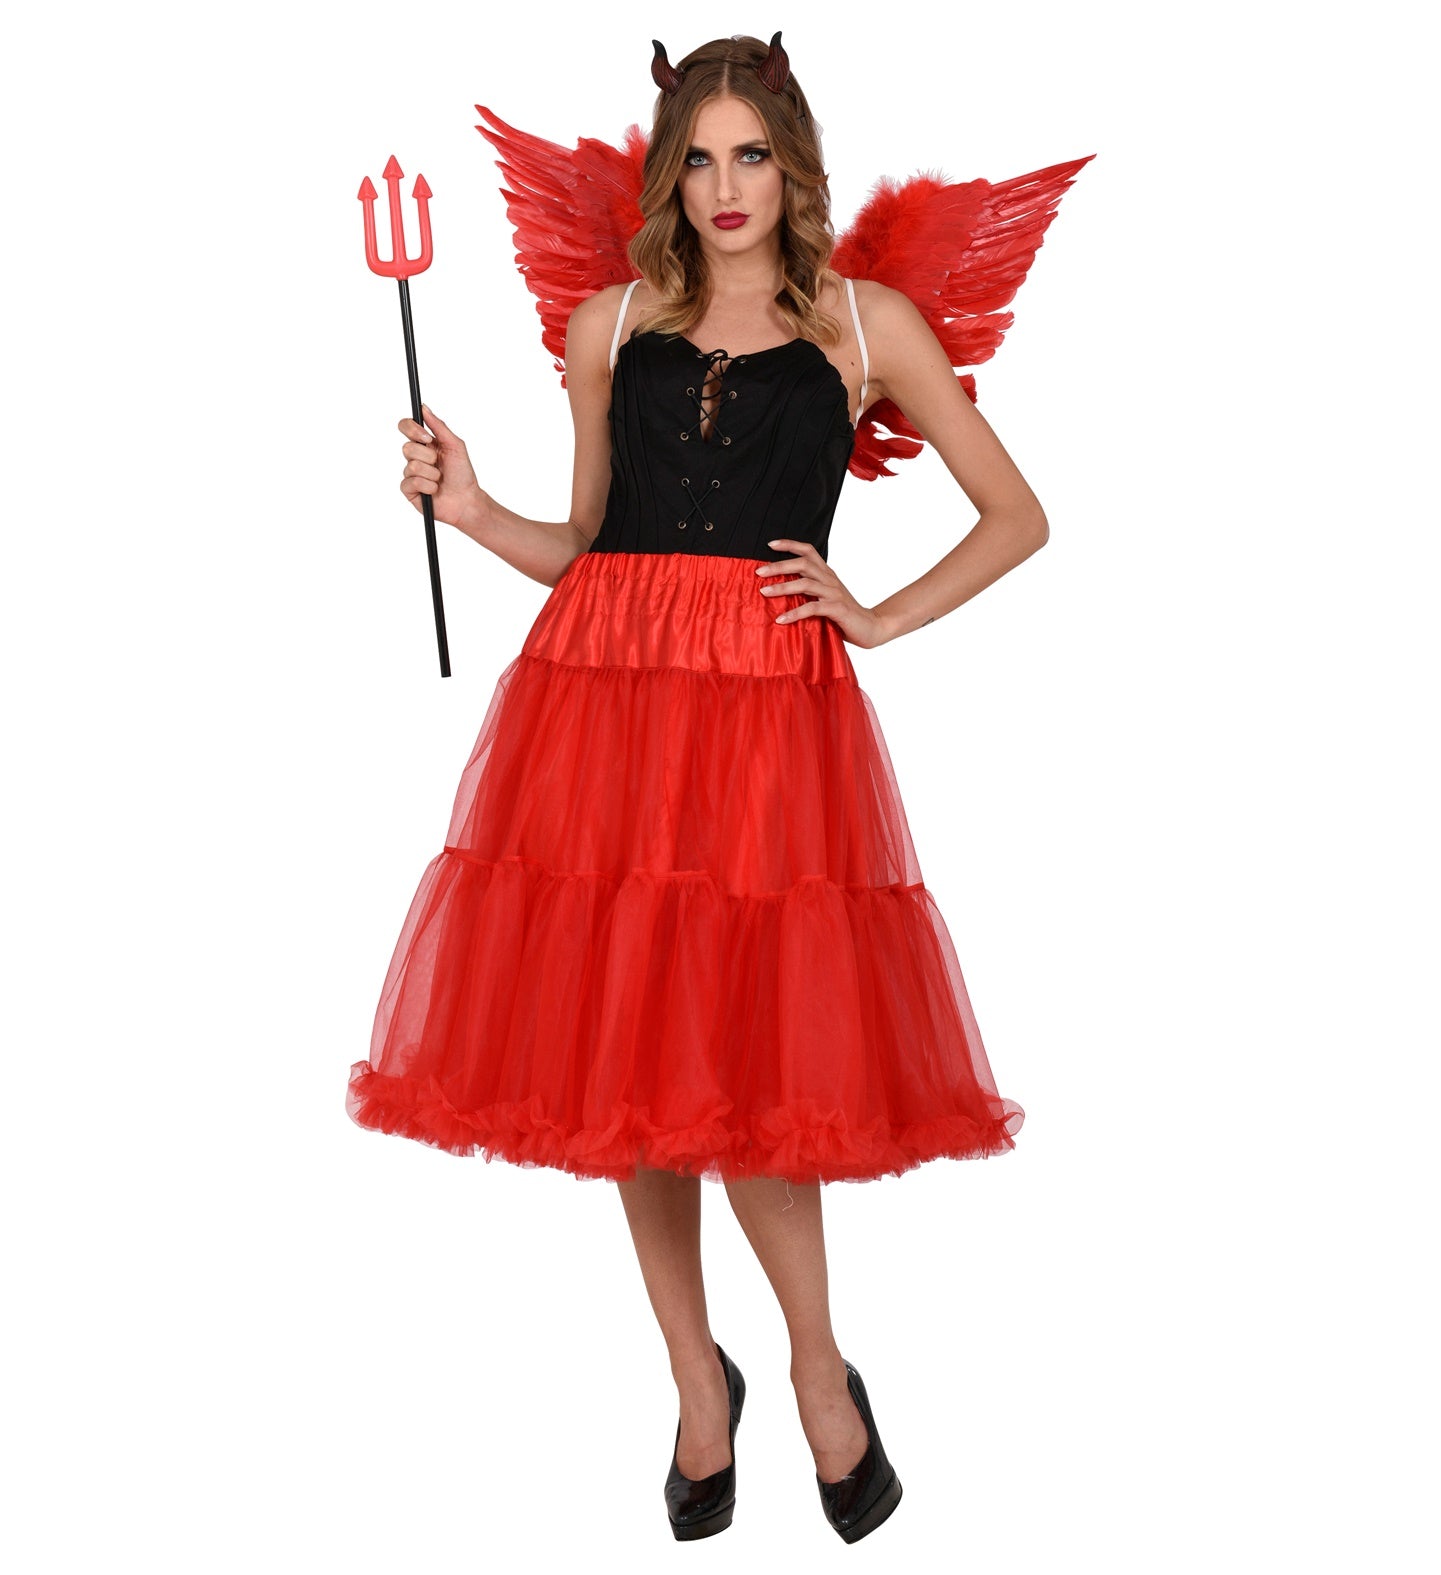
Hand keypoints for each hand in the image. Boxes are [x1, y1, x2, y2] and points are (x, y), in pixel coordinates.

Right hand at [397, 404, 490, 534]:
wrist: (467, 500)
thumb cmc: (463, 474)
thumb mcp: (455, 446)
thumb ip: (439, 426)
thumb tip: (424, 408)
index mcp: (425, 443)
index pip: (406, 427)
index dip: (411, 429)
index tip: (425, 436)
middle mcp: (416, 457)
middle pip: (407, 447)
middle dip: (428, 456)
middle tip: (439, 464)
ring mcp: (411, 474)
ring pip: (412, 466)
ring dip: (431, 473)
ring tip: (439, 479)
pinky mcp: (410, 490)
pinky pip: (411, 482)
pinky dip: (427, 486)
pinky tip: (434, 490)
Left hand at [755, 540, 892, 647]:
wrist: (870, 627)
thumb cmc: (843, 615)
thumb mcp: (824, 598)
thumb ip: (808, 592)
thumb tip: (778, 592)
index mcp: (826, 573)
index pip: (808, 551)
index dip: (790, 544)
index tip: (770, 544)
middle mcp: (830, 579)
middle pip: (803, 564)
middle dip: (779, 566)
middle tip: (758, 571)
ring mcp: (834, 593)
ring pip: (805, 583)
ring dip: (782, 587)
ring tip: (764, 592)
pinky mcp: (837, 609)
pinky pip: (812, 608)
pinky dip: (795, 613)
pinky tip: (781, 619)